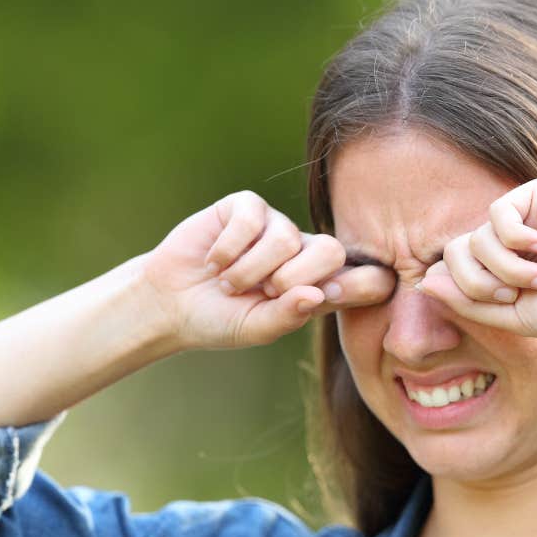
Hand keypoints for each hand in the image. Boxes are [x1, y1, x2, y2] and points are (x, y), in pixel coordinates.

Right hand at [138, 190, 395, 349]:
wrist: (170, 302)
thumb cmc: (219, 320)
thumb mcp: (256, 328)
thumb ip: (288, 316)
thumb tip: (318, 294)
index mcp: (319, 287)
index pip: (367, 280)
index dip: (361, 284)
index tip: (326, 296)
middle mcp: (304, 253)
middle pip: (332, 250)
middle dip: (294, 277)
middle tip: (263, 292)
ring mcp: (276, 226)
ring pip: (285, 238)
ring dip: (250, 269)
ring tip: (228, 283)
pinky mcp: (247, 207)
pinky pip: (252, 219)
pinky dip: (228, 248)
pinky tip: (214, 260)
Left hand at [417, 176, 536, 338]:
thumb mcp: (510, 317)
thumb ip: (466, 301)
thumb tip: (423, 280)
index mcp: (498, 266)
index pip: (451, 269)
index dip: (466, 289)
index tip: (504, 304)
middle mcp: (506, 238)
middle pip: (455, 252)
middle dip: (478, 281)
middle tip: (513, 296)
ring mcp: (522, 214)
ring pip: (476, 237)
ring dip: (506, 267)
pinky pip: (498, 213)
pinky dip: (515, 239)